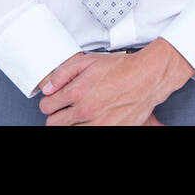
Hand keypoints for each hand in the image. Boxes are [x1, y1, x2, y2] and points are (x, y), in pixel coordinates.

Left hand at [37, 40, 194, 125]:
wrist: (147, 78)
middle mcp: (85, 111)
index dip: (50, 102)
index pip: (46, 106)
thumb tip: (47, 88)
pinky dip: (87, 126)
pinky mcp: (109, 130)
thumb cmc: (121, 68)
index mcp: (77, 92)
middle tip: (66, 108)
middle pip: (53, 123)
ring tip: (81, 113)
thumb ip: (63, 73)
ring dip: (71, 123)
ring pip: (69, 131)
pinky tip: (92, 119)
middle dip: (57, 115)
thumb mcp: (89, 61)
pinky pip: (88, 134)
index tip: (55, 101)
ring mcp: (97, 124)